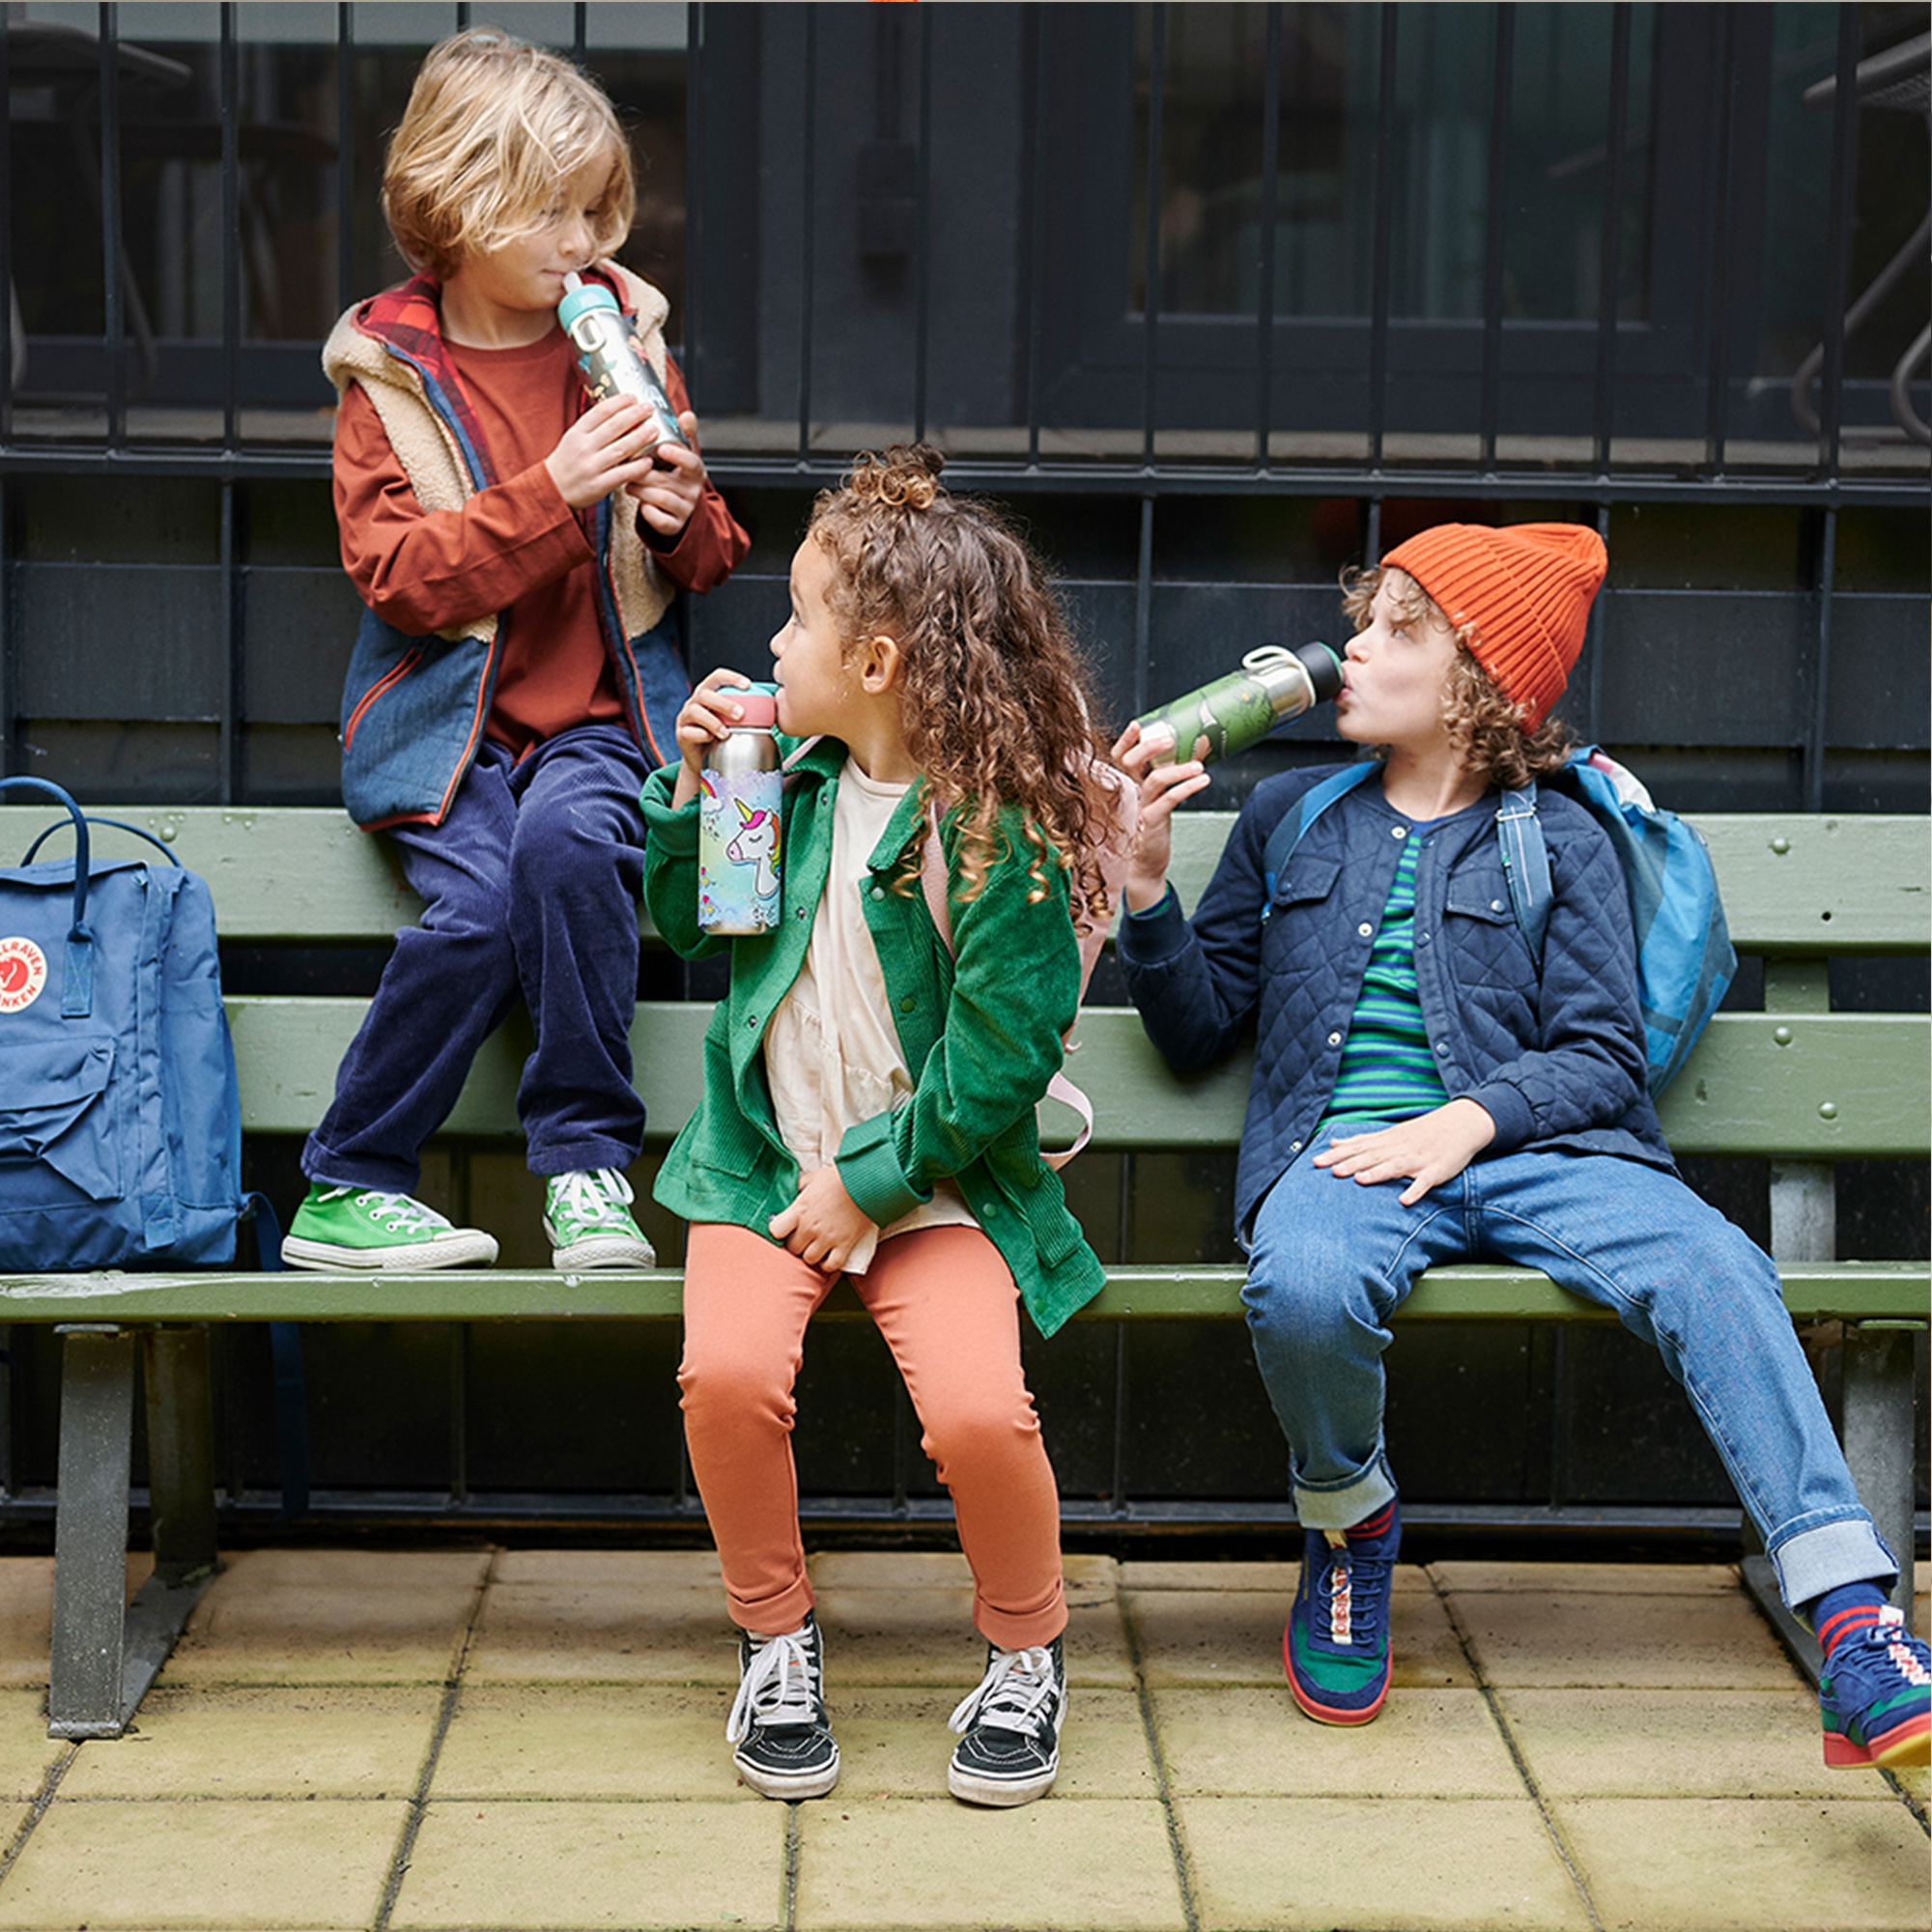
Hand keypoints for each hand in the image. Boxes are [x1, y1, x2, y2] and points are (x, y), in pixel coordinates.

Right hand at [545, 395, 664, 508]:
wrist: (553, 489)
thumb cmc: (568, 461)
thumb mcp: (574, 438)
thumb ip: (592, 427)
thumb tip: (617, 409)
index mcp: (578, 432)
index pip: (601, 412)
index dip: (619, 402)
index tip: (633, 397)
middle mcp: (584, 447)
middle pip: (614, 427)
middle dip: (634, 415)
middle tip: (649, 408)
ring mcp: (592, 466)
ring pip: (621, 449)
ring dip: (640, 438)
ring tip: (654, 430)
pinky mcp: (599, 485)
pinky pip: (621, 474)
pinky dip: (637, 467)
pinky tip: (649, 461)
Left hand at [626, 412, 705, 536]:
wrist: (678, 508)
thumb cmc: (674, 475)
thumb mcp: (683, 455)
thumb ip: (684, 435)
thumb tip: (687, 415)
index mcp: (695, 471)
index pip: (692, 462)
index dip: (678, 455)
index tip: (662, 448)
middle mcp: (693, 491)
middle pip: (666, 480)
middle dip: (644, 473)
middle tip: (629, 467)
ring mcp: (684, 509)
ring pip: (659, 498)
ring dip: (640, 490)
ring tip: (629, 484)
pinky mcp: (674, 525)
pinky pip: (658, 519)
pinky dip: (647, 512)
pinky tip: (641, 504)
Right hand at [669, 667, 755, 805]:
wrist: (704, 761)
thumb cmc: (722, 737)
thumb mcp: (734, 722)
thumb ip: (747, 712)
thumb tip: (774, 707)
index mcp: (709, 694)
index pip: (717, 677)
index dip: (731, 678)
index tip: (747, 685)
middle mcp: (695, 702)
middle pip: (705, 694)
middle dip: (723, 703)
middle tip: (741, 714)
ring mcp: (686, 718)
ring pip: (695, 711)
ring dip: (713, 721)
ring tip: (727, 733)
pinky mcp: (681, 735)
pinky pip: (688, 732)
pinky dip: (701, 735)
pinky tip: (710, 739)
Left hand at [769, 1166, 874, 1272]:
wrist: (866, 1182)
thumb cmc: (838, 1178)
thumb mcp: (812, 1178)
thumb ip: (798, 1188)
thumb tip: (789, 1194)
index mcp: (799, 1210)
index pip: (776, 1231)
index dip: (779, 1230)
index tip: (785, 1228)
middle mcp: (810, 1227)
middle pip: (793, 1248)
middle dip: (796, 1243)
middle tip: (804, 1236)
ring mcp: (827, 1238)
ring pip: (809, 1259)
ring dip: (811, 1253)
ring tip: (817, 1245)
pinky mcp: (844, 1245)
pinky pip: (831, 1266)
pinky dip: (828, 1264)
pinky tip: (829, 1255)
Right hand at [1111, 720, 1210, 911]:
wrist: (1146, 863)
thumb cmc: (1152, 829)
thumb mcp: (1153, 800)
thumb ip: (1160, 780)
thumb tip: (1189, 754)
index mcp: (1130, 784)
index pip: (1120, 757)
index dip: (1126, 740)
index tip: (1137, 725)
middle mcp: (1131, 793)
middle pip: (1130, 762)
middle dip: (1149, 747)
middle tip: (1170, 739)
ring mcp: (1140, 807)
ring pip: (1154, 779)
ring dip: (1179, 769)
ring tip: (1199, 766)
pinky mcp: (1151, 822)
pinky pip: (1169, 800)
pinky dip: (1188, 788)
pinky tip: (1202, 781)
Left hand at [1311, 1099, 1496, 1206]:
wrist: (1461, 1123)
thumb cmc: (1421, 1132)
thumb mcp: (1390, 1133)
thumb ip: (1362, 1140)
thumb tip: (1334, 1141)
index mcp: (1386, 1141)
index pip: (1357, 1147)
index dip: (1336, 1155)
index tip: (1316, 1162)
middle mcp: (1398, 1148)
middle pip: (1371, 1156)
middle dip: (1350, 1163)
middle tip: (1330, 1171)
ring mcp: (1417, 1159)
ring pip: (1394, 1166)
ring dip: (1377, 1173)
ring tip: (1359, 1180)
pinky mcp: (1435, 1170)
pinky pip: (1424, 1182)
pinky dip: (1415, 1190)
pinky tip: (1404, 1200)